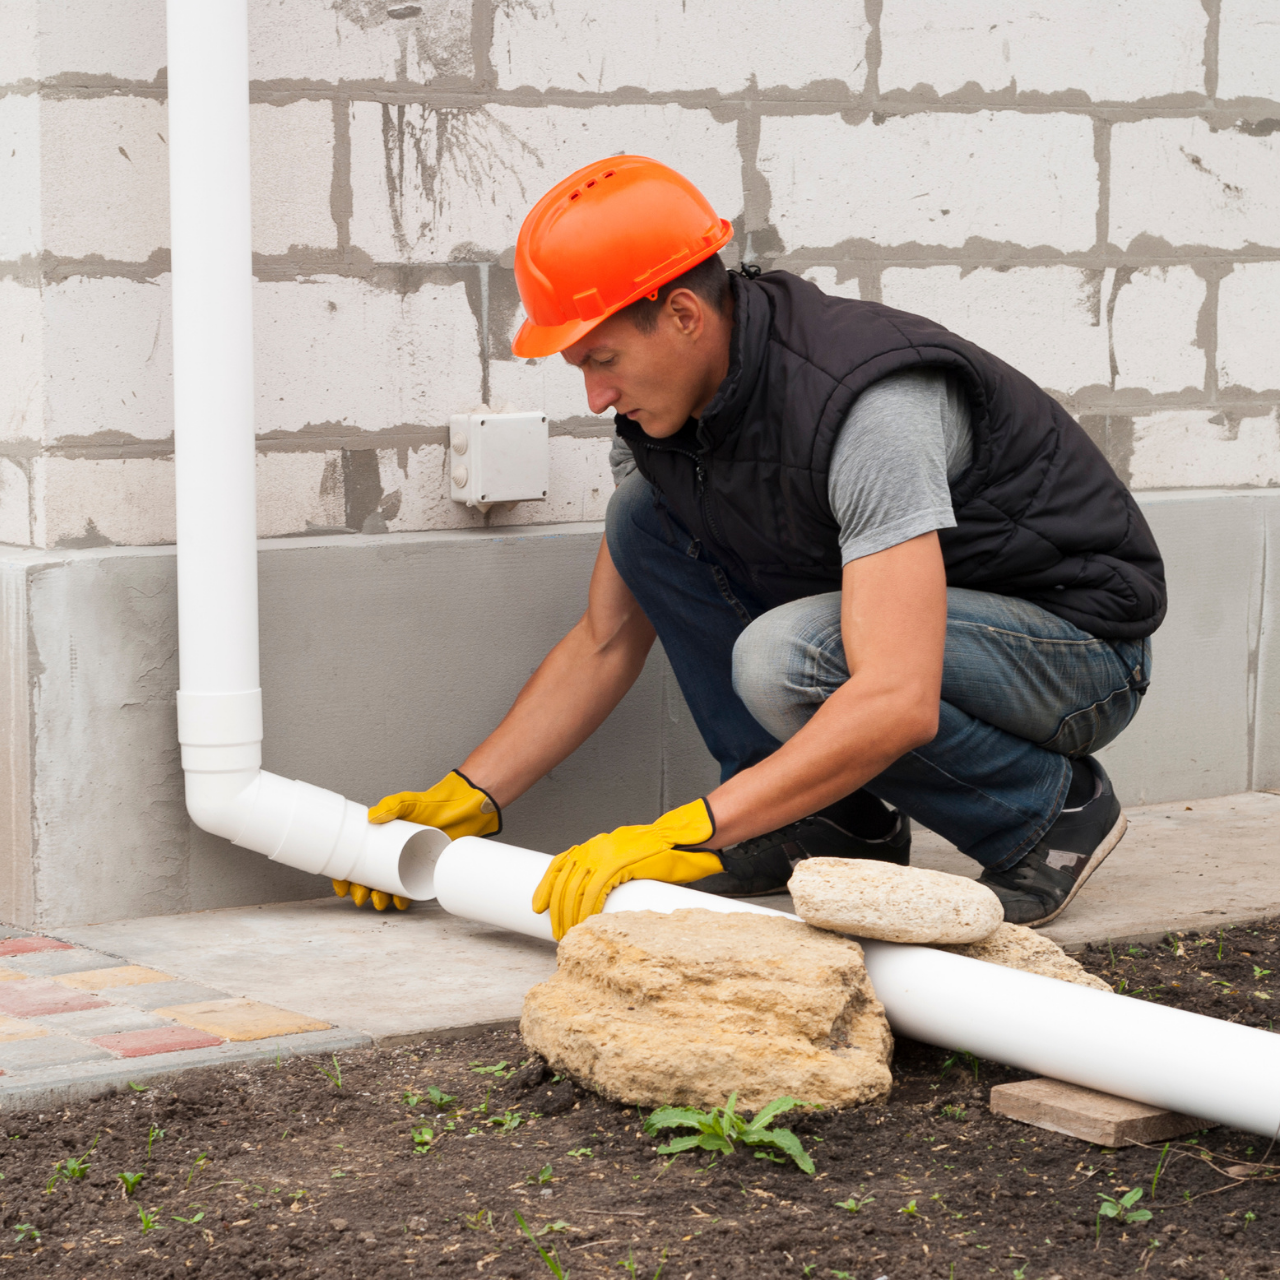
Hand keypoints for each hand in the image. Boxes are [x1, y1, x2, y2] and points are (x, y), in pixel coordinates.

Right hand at [334, 770, 501, 910]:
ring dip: (380, 899)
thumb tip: (372, 817)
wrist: (461, 808)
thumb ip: (391, 805)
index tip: (343, 887)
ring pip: (387, 888)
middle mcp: (392, 854)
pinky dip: (403, 899)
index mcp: (380, 840)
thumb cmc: (432, 804)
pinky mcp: (425, 870)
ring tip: (380, 902)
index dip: (346, 877)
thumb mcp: (408, 802)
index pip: (356, 861)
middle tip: (361, 897)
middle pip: (369, 879)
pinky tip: (399, 904)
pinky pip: (410, 890)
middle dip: (361, 892)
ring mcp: (408, 864)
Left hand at [531, 798, 721, 939]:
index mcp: (597, 844)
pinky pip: (595, 890)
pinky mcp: (619, 864)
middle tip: (556, 930)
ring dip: (569, 913)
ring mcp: (607, 853)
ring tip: (568, 931)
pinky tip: (585, 921)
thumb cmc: (661, 854)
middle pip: (565, 879)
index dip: (546, 886)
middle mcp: (597, 846)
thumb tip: (594, 896)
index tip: (538, 905)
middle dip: (557, 908)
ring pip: (576, 886)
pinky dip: (587, 908)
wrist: (685, 841)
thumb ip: (610, 870)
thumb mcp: (627, 858)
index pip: (561, 863)